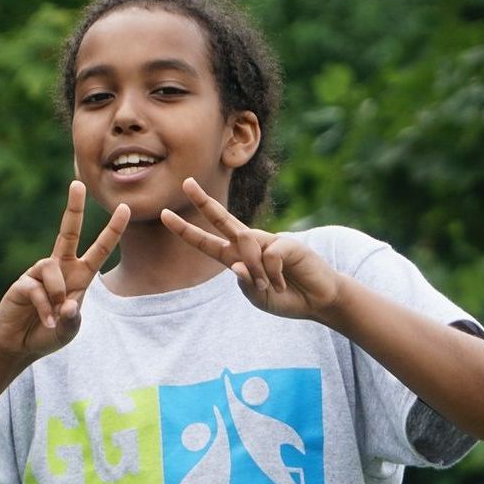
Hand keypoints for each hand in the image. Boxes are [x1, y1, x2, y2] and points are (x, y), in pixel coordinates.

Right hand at [0, 181, 129, 360]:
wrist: (19, 344)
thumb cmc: (48, 333)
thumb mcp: (69, 329)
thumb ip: (72, 319)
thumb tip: (68, 304)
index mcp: (79, 275)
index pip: (100, 250)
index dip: (112, 230)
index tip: (125, 208)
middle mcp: (60, 268)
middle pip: (68, 232)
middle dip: (73, 208)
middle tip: (77, 183)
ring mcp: (39, 274)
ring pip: (52, 267)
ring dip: (57, 293)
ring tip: (54, 315)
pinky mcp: (22, 283)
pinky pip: (37, 288)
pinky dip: (44, 307)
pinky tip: (45, 321)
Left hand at [160, 178, 341, 319]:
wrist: (318, 300)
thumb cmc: (285, 297)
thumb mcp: (258, 296)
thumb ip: (245, 282)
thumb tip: (236, 264)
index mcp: (237, 257)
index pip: (207, 242)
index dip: (186, 230)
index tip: (164, 215)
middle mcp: (250, 243)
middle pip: (222, 218)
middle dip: (203, 201)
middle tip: (186, 182)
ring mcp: (269, 241)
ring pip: (246, 244)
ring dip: (254, 270)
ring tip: (271, 287)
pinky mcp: (288, 243)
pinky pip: (270, 255)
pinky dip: (273, 274)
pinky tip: (285, 283)